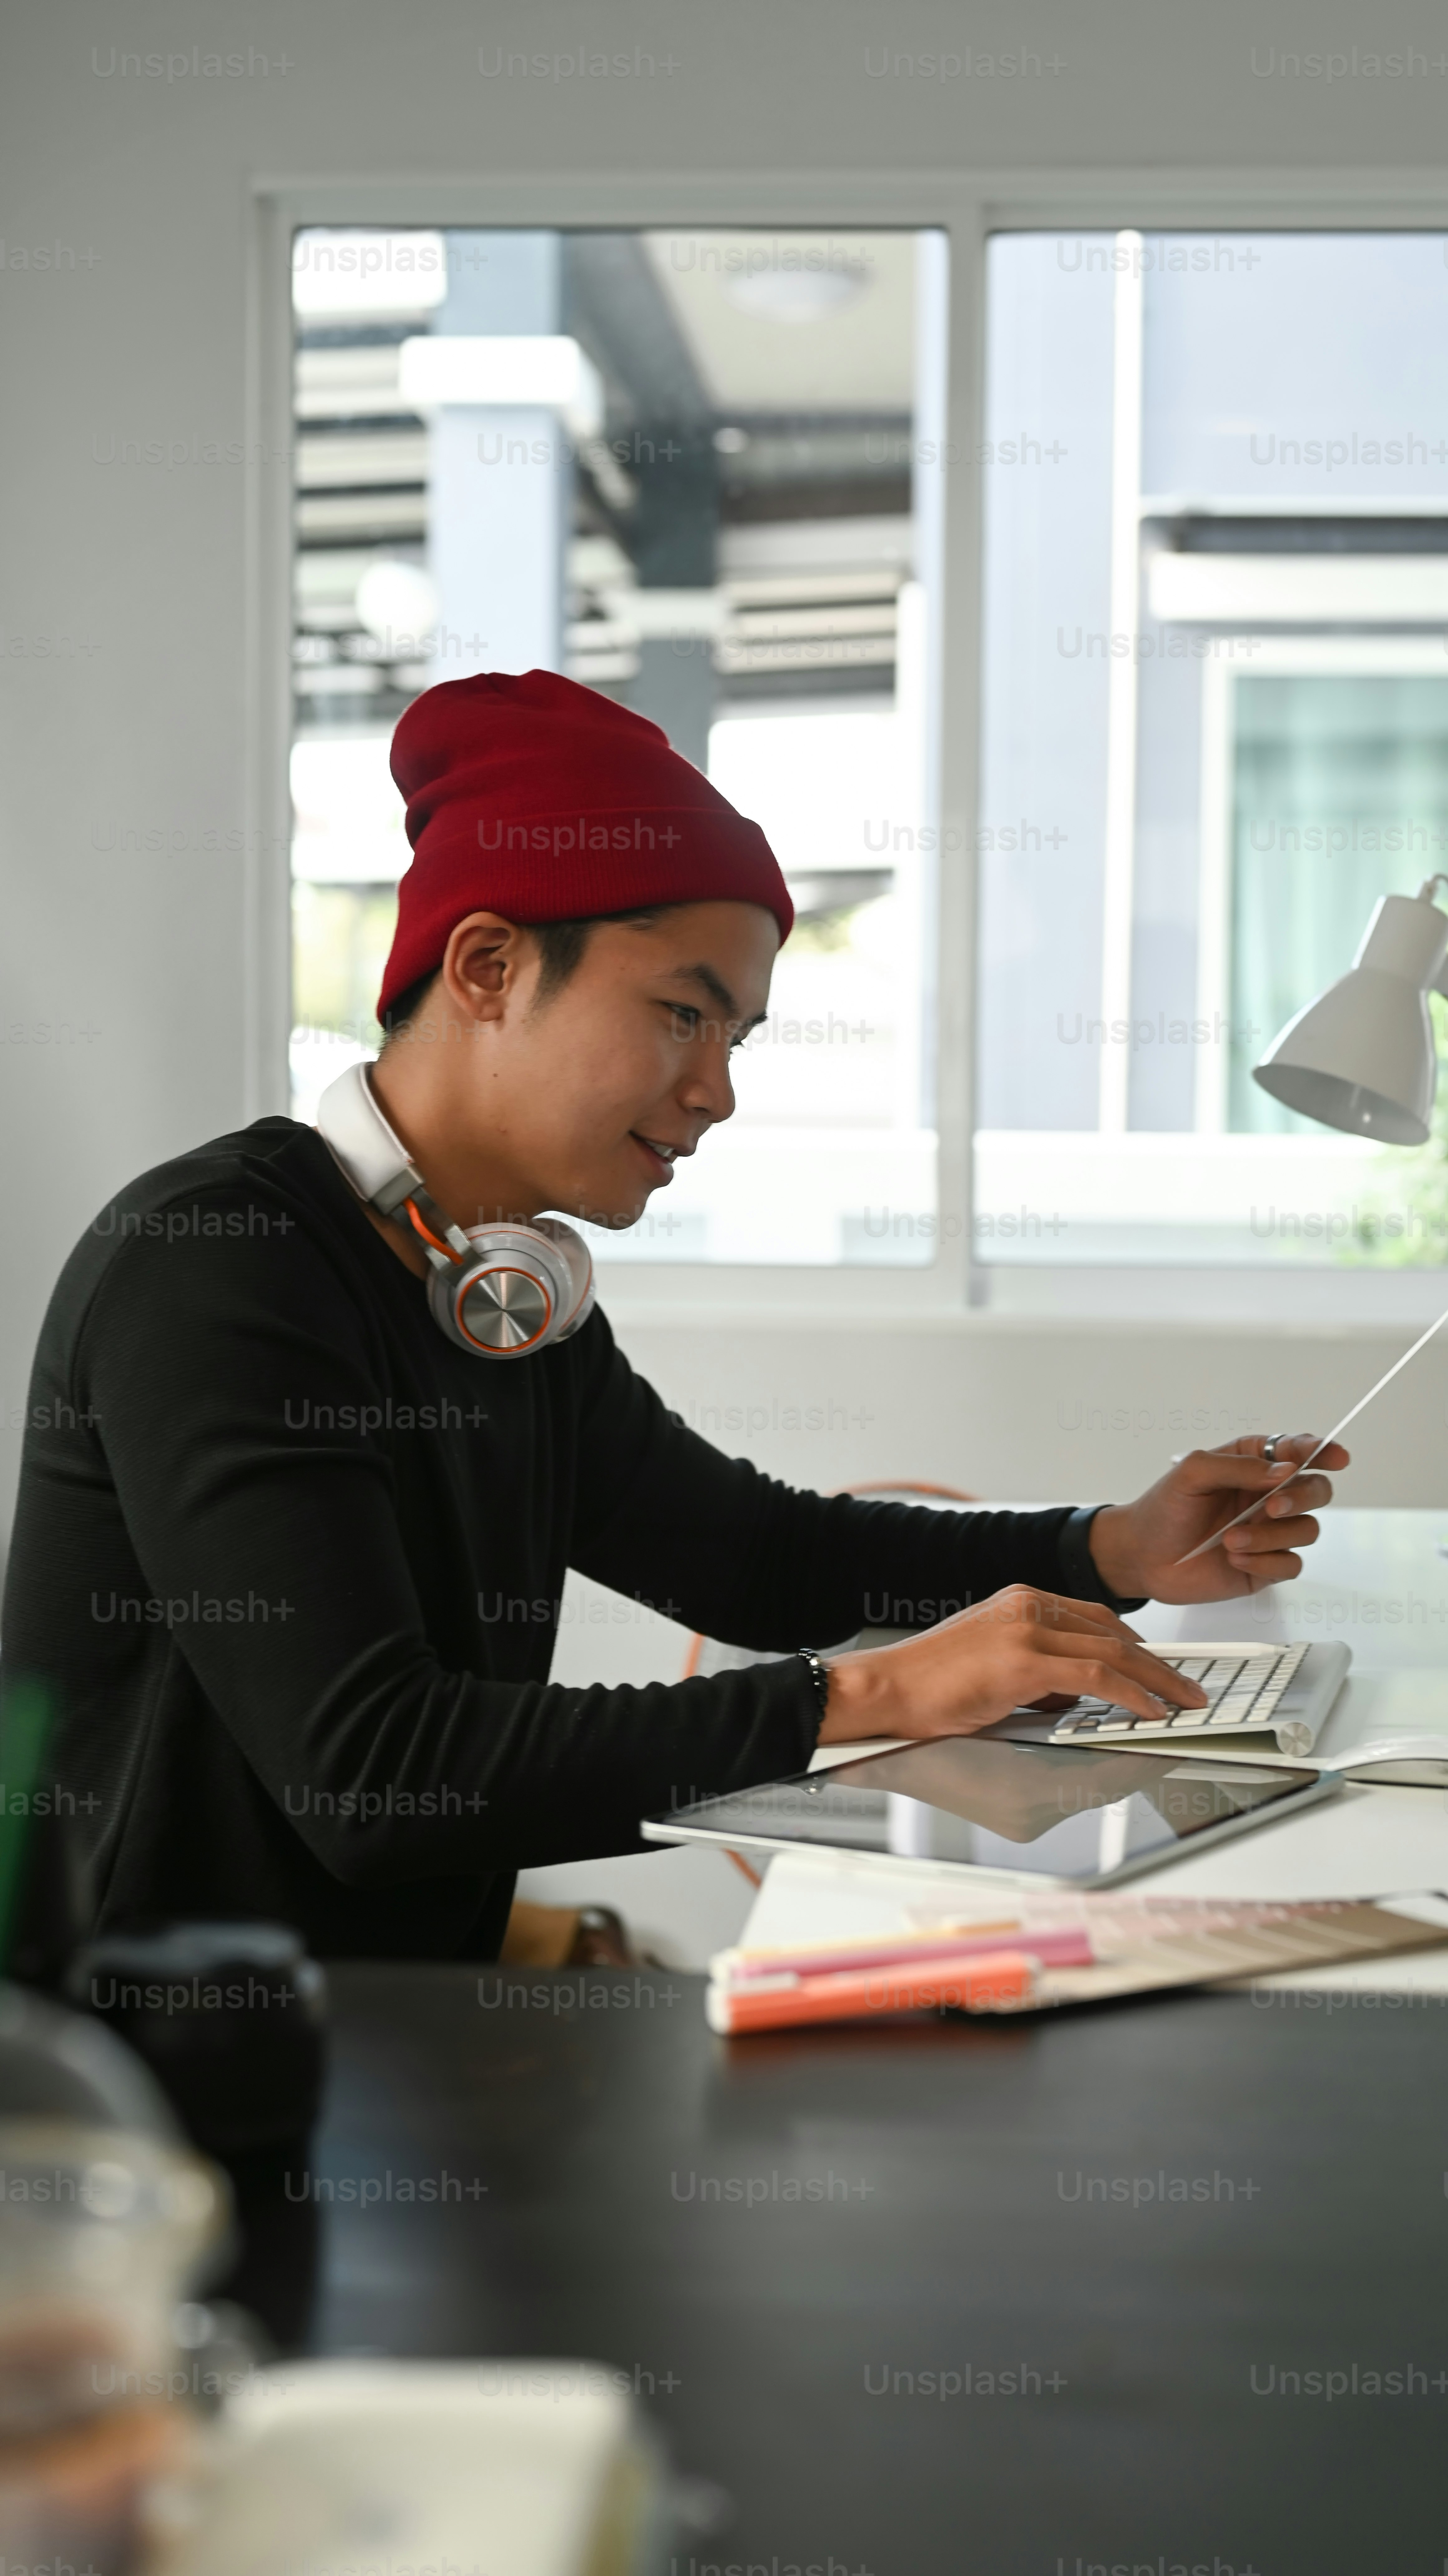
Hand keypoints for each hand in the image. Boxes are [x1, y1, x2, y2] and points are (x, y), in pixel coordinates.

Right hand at [816, 1585, 1207, 1745]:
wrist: (888, 1688)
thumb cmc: (931, 1684)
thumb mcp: (994, 1666)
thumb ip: (1038, 1671)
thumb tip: (1074, 1695)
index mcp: (1020, 1600)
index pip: (1094, 1618)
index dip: (1135, 1645)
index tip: (1160, 1667)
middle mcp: (1027, 1605)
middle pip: (1113, 1632)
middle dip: (1157, 1663)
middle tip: (1187, 1686)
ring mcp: (1026, 1629)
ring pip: (1113, 1651)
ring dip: (1157, 1679)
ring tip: (1183, 1701)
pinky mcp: (1024, 1660)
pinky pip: (1096, 1677)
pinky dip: (1131, 1694)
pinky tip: (1151, 1710)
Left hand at [1086, 1432, 1349, 1604]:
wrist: (1142, 1556)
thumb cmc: (1164, 1509)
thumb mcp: (1192, 1473)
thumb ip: (1239, 1466)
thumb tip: (1285, 1470)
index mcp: (1253, 1465)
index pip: (1298, 1452)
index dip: (1322, 1451)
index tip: (1335, 1457)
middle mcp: (1267, 1496)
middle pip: (1316, 1490)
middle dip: (1301, 1496)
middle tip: (1270, 1506)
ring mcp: (1270, 1532)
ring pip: (1306, 1530)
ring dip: (1270, 1535)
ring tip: (1230, 1540)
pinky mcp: (1266, 1566)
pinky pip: (1290, 1564)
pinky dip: (1265, 1562)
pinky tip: (1235, 1560)